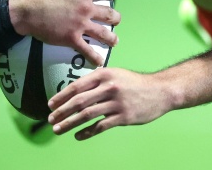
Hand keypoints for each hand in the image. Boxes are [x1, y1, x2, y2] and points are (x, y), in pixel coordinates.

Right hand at [8, 0, 119, 65]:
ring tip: (114, 41)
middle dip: (115, 18)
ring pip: (104, 33)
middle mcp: (86, 8)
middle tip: (115, 21)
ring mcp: (80, 24)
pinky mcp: (71, 39)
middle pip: (110, 14)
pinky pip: (87, 50)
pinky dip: (95, 57)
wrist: (22, 9)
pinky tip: (100, 61)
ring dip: (111, 38)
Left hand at [48, 67, 172, 139]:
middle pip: (79, 101)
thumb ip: (98, 80)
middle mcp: (109, 87)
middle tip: (51, 119)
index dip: (61, 96)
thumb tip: (76, 90)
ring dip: (69, 123)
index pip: (77, 86)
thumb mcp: (116, 74)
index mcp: (105, 75)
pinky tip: (78, 136)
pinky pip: (100, 126)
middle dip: (61, 112)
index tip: (51, 105)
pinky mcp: (123, 116)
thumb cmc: (136, 83)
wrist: (160, 90)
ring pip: (86, 115)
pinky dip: (87, 132)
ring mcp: (116, 103)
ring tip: (59, 129)